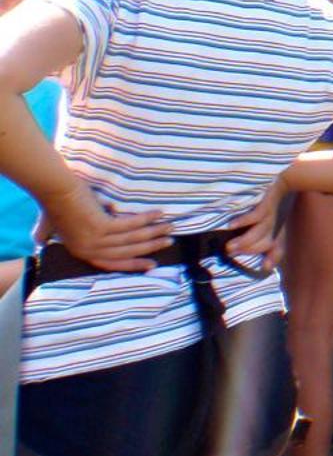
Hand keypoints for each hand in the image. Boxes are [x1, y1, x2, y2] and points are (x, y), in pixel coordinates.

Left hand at [42, 183, 170, 272]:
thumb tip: (39, 240)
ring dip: (154, 233)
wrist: (54, 190)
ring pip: (132, 239)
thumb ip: (46, 234)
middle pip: (126, 252)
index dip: (133, 264)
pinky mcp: (101, 227)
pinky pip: (130, 225)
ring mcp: (95, 240)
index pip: (112, 263)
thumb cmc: (52, 204)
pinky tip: (159, 214)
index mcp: (81, 251)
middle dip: (150, 248)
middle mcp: (89, 250)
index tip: (152, 264)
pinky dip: (147, 219)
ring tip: (170, 228)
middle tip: (169, 242)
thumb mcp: (50, 226)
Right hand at [225, 180, 285, 273]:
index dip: (273, 258)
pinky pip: (256, 216)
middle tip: (229, 252)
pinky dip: (243, 221)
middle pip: (265, 243)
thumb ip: (261, 227)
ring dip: (243, 242)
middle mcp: (278, 222)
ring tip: (228, 247)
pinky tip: (231, 225)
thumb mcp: (272, 210)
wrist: (290, 171)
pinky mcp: (268, 202)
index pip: (278, 246)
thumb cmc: (275, 192)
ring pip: (259, 233)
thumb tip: (242, 239)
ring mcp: (273, 213)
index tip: (264, 267)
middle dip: (248, 250)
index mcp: (280, 226)